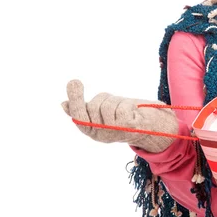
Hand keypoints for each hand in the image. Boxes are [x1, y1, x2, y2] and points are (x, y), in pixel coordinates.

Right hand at [62, 79, 177, 152]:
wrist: (153, 128)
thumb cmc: (126, 117)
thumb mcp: (103, 114)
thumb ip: (85, 110)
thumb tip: (63, 105)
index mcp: (93, 132)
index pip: (78, 117)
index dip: (75, 101)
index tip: (73, 81)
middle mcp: (102, 135)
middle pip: (91, 107)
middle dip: (95, 98)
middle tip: (89, 89)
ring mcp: (113, 132)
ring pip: (106, 105)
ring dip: (114, 100)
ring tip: (124, 107)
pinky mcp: (126, 127)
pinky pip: (119, 106)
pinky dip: (125, 104)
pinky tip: (132, 110)